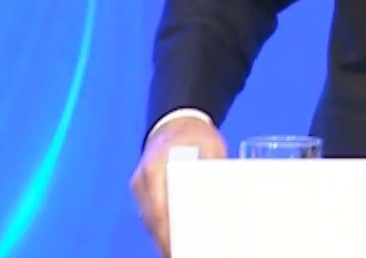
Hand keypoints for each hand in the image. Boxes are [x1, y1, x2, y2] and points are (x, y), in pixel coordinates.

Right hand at [130, 114, 227, 255]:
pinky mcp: (145, 191)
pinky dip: (163, 229)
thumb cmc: (196, 135)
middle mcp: (142, 180)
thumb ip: (213, 173)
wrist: (178, 122)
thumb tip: (225, 199)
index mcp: (155, 168)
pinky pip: (151, 215)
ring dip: (164, 238)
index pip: (158, 209)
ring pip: (150, 221)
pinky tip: (176, 242)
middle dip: (166, 242)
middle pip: (152, 220)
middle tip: (182, 254)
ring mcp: (140, 186)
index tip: (174, 250)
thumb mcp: (211, 150)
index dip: (166, 233)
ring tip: (181, 252)